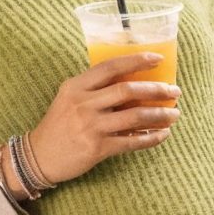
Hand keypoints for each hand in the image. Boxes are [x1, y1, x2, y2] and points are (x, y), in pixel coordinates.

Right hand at [25, 53, 181, 184]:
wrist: (39, 156)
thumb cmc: (60, 124)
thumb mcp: (70, 98)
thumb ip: (96, 89)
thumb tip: (136, 82)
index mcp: (76, 86)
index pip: (110, 67)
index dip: (136, 60)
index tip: (158, 59)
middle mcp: (83, 103)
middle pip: (127, 90)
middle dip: (157, 90)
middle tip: (175, 92)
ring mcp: (90, 126)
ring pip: (135, 116)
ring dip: (160, 115)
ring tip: (175, 115)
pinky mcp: (97, 148)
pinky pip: (132, 142)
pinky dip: (152, 138)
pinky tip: (163, 134)